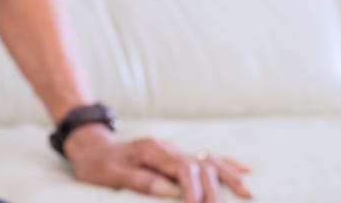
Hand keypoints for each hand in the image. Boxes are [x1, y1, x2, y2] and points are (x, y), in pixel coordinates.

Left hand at [64, 125, 252, 201]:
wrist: (92, 147)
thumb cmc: (99, 164)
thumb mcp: (111, 174)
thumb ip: (139, 181)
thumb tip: (169, 191)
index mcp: (152, 150)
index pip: (181, 167)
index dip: (193, 187)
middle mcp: (167, 147)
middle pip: (200, 163)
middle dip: (215, 187)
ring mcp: (175, 150)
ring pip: (210, 159)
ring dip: (229, 176)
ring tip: (248, 192)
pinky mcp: (177, 155)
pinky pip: (207, 157)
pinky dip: (227, 164)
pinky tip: (246, 170)